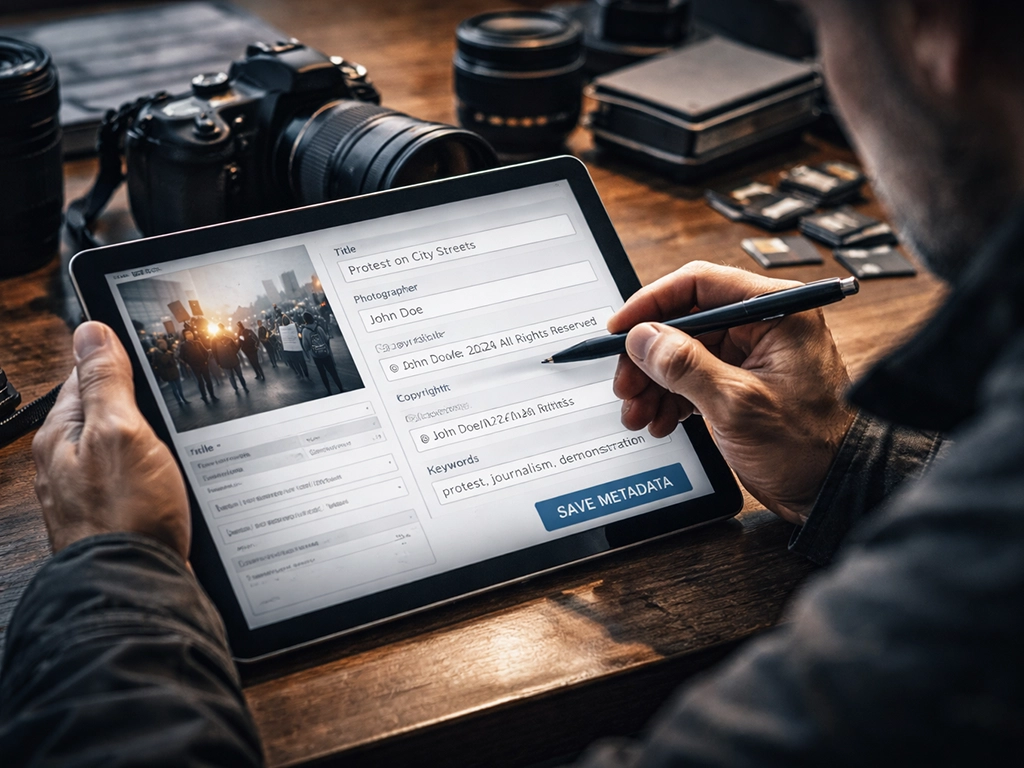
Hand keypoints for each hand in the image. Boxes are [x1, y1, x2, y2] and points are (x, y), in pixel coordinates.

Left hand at [32, 322, 189, 558]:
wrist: (135, 588)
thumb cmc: (125, 516)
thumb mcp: (120, 432)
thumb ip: (107, 382)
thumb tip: (90, 331)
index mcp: (61, 435)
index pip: (85, 377)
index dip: (117, 359)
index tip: (144, 349)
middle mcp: (69, 464)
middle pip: (103, 413)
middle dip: (133, 400)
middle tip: (166, 390)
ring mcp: (91, 493)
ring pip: (120, 447)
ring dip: (145, 438)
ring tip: (171, 432)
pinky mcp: (116, 517)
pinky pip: (132, 479)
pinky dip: (151, 470)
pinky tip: (170, 475)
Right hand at [610, 262, 854, 524]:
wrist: (830, 491)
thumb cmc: (807, 447)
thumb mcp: (737, 403)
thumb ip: (685, 366)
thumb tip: (643, 338)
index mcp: (777, 312)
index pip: (701, 285)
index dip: (652, 304)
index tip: (620, 328)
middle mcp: (764, 326)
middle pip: (685, 322)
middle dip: (648, 356)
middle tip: (625, 383)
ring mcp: (751, 356)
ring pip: (683, 353)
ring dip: (654, 382)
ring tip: (637, 412)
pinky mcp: (741, 383)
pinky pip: (693, 378)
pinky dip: (670, 398)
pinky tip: (658, 420)